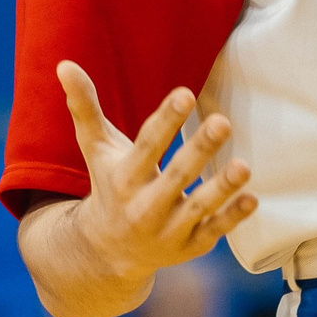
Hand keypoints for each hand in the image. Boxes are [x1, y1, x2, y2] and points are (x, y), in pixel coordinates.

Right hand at [58, 61, 256, 279]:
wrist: (107, 251)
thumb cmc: (109, 184)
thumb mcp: (96, 148)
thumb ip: (85, 107)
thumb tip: (64, 65)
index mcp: (124, 178)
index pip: (147, 146)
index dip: (166, 121)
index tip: (185, 94)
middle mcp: (144, 207)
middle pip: (175, 176)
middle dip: (199, 150)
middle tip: (222, 122)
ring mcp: (168, 230)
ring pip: (197, 208)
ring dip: (221, 189)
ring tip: (243, 166)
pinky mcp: (189, 246)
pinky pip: (213, 232)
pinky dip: (232, 218)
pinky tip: (252, 198)